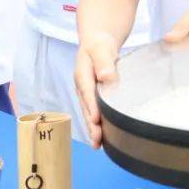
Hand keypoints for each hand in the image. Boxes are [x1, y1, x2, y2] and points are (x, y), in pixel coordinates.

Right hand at [74, 31, 121, 147]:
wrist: (97, 44)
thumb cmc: (99, 45)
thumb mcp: (101, 48)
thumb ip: (104, 62)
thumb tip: (106, 76)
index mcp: (82, 74)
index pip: (87, 92)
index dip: (91, 106)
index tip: (96, 119)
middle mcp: (82, 87)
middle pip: (86, 107)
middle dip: (91, 124)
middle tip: (97, 140)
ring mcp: (86, 94)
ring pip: (89, 112)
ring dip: (93, 128)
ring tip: (98, 144)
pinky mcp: (92, 98)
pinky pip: (94, 112)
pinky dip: (97, 124)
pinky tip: (104, 139)